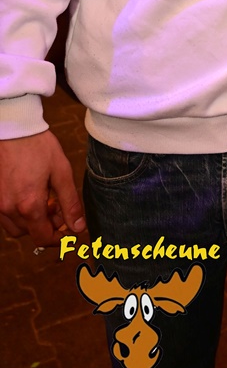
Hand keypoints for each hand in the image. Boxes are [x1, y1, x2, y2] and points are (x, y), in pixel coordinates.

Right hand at [0, 131, 85, 245]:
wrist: (14, 129)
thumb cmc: (38, 146)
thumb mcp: (61, 172)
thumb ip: (70, 202)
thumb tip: (78, 227)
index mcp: (29, 205)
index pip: (43, 238)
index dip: (59, 238)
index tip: (69, 228)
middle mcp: (9, 209)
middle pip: (30, 234)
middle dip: (47, 226)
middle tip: (59, 208)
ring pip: (16, 227)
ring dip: (32, 222)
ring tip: (45, 200)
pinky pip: (6, 216)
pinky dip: (19, 214)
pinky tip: (30, 195)